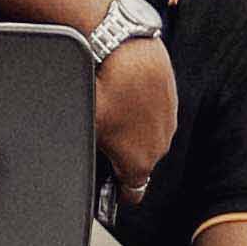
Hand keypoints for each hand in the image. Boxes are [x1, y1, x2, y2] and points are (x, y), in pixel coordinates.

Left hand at [92, 33, 178, 184]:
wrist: (131, 52)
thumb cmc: (109, 90)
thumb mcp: (88, 125)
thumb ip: (86, 151)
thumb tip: (76, 159)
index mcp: (139, 163)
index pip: (132, 193)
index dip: (116, 193)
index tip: (108, 188)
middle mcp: (159, 148)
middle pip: (139, 163)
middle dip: (122, 156)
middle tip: (103, 138)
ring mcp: (168, 125)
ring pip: (147, 137)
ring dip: (133, 131)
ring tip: (114, 111)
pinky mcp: (171, 102)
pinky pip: (154, 115)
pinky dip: (142, 111)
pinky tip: (126, 96)